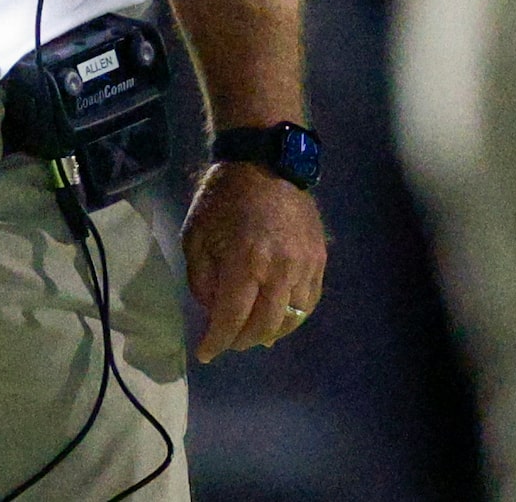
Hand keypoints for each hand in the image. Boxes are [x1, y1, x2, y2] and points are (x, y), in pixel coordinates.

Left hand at [183, 161, 326, 359]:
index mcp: (245, 263)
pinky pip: (310, 300)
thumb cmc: (224, 198)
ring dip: (270, 331)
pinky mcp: (319, 258)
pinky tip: (280, 314)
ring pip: (292, 318)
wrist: (266, 161)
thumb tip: (215, 312)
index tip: (205, 353)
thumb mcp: (196, 237)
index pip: (231, 320)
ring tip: (254, 332)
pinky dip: (294, 315)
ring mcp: (305, 264)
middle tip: (229, 342)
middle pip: (264, 326)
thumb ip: (203, 281)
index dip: (217, 342)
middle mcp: (280, 269)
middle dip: (242, 340)